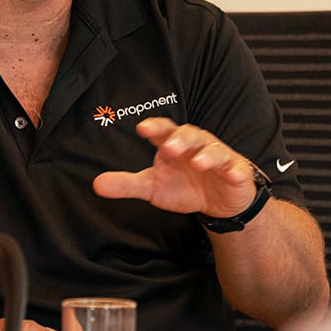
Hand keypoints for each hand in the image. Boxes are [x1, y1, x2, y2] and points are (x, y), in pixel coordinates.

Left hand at [92, 117, 257, 217]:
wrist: (218, 202)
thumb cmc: (184, 186)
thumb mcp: (153, 187)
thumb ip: (126, 184)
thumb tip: (96, 185)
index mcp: (174, 144)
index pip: (163, 130)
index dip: (154, 127)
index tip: (142, 128)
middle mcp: (196, 146)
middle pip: (189, 135)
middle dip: (180, 139)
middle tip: (168, 146)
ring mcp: (217, 157)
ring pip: (213, 150)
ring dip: (205, 155)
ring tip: (197, 162)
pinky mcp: (235, 171)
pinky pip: (235, 168)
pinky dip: (233, 170)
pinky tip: (230, 173)